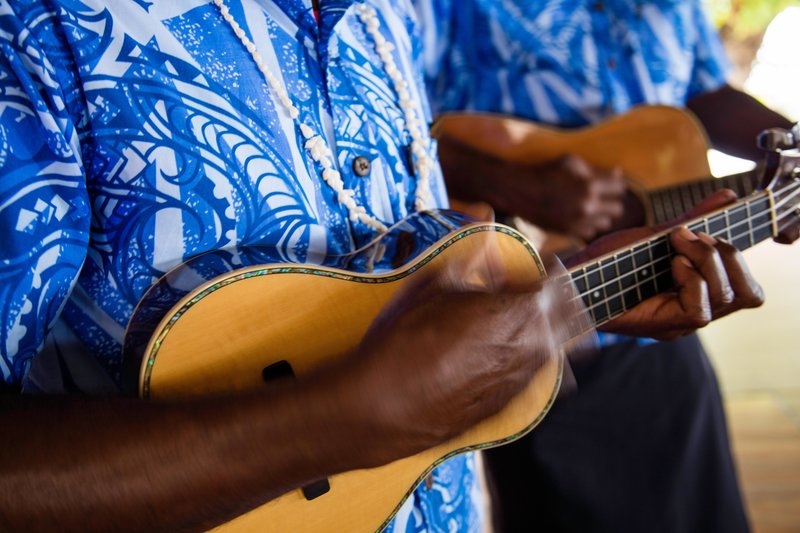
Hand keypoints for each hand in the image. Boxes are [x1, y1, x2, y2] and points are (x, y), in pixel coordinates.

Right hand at [340, 237, 578, 465]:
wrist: (385, 407)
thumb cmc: (403, 341)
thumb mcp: (433, 285)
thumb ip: (471, 254)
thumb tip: (486, 220)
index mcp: (516, 311)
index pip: (557, 282)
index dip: (551, 267)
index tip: (545, 258)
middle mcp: (530, 346)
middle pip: (568, 316)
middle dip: (560, 296)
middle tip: (544, 284)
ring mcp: (521, 378)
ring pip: (556, 347)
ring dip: (548, 327)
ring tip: (526, 316)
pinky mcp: (508, 402)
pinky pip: (534, 372)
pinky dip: (531, 355)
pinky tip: (507, 350)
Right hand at [516, 155, 626, 240]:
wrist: (521, 192)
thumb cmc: (546, 172)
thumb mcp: (570, 162)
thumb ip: (595, 169)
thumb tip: (618, 173)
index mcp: (590, 186)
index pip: (620, 188)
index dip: (616, 184)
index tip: (610, 183)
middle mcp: (588, 206)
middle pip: (618, 209)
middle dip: (612, 201)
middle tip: (602, 195)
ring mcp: (579, 221)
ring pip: (606, 222)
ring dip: (601, 214)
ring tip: (590, 206)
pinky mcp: (569, 232)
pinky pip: (590, 231)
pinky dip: (588, 224)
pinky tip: (579, 215)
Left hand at [569, 190, 764, 338]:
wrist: (570, 279)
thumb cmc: (608, 261)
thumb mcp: (655, 236)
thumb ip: (693, 221)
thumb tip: (729, 196)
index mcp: (699, 293)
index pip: (749, 290)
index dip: (739, 258)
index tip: (704, 232)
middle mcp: (695, 311)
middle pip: (748, 295)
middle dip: (728, 256)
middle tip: (691, 238)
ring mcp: (681, 322)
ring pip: (729, 299)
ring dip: (709, 262)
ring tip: (677, 248)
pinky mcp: (662, 326)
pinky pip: (700, 311)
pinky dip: (691, 279)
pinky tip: (670, 265)